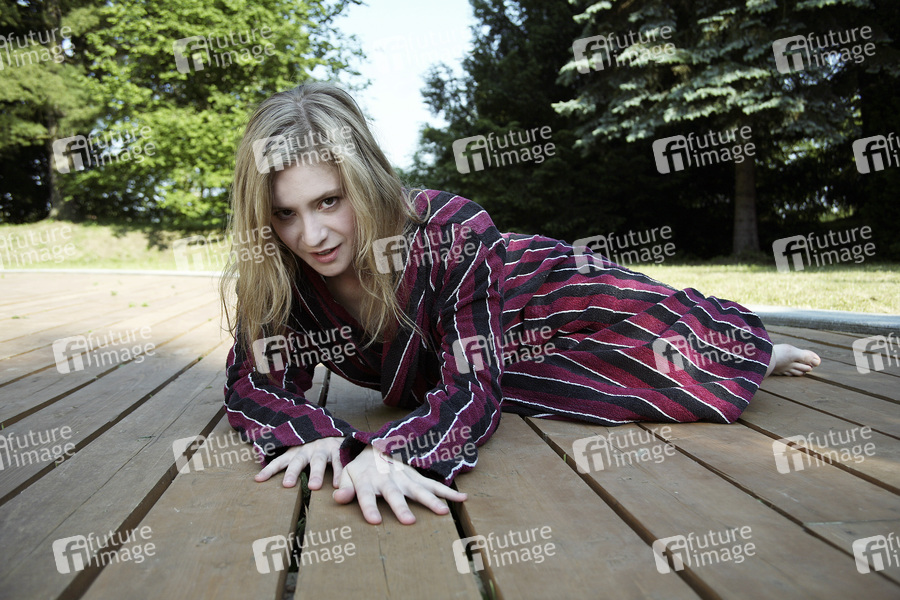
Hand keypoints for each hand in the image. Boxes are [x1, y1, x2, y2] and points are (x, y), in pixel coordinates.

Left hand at [254, 437, 344, 489]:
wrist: (334, 430)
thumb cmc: (313, 447)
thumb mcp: (298, 452)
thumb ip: (288, 464)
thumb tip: (262, 477)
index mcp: (295, 452)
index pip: (280, 461)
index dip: (269, 470)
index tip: (258, 480)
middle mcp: (307, 449)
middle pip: (298, 461)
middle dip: (292, 472)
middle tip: (287, 485)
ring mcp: (322, 448)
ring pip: (318, 461)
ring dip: (316, 473)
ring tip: (314, 487)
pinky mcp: (336, 449)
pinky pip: (338, 461)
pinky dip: (338, 472)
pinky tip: (337, 484)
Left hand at [332, 446, 466, 524]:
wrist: (378, 446)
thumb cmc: (361, 469)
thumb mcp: (348, 475)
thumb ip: (345, 488)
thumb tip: (338, 497)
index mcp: (367, 480)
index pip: (366, 495)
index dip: (369, 507)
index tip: (375, 521)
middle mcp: (388, 479)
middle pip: (394, 494)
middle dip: (402, 507)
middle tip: (409, 521)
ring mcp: (404, 478)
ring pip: (418, 489)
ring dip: (431, 500)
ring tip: (443, 512)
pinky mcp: (417, 477)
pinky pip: (433, 485)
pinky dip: (448, 492)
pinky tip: (462, 499)